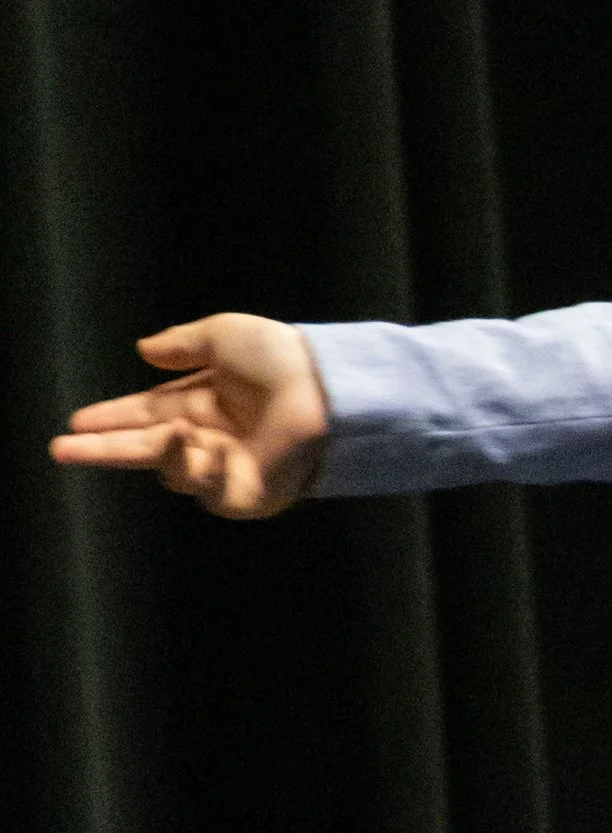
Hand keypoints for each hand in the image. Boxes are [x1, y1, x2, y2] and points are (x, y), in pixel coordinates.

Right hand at [52, 313, 330, 517]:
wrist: (326, 389)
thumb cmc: (281, 358)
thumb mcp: (223, 336)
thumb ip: (181, 345)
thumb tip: (143, 349)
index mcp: (202, 402)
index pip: (146, 414)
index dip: (112, 418)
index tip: (77, 422)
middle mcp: (209, 438)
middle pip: (145, 449)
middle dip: (103, 450)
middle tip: (63, 449)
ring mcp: (227, 469)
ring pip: (172, 472)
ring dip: (166, 452)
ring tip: (180, 432)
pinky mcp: (248, 496)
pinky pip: (209, 491)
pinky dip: (204, 470)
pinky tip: (212, 450)